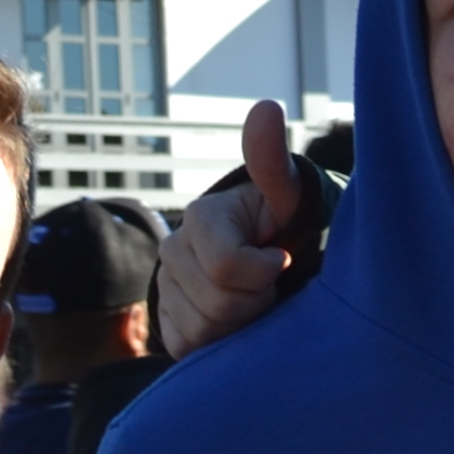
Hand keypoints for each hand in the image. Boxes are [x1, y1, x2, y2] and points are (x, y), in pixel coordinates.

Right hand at [154, 99, 304, 355]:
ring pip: (201, 331)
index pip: (227, 267)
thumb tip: (266, 107)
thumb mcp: (287, 193)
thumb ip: (271, 159)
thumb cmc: (288, 223)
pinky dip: (219, 342)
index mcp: (200, 219)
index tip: (280, 261)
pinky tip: (237, 320)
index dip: (264, 273)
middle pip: (216, 305)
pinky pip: (187, 346)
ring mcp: (165, 287)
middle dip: (256, 302)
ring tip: (256, 302)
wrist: (279, 258)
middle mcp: (172, 250)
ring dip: (240, 325)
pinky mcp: (166, 321)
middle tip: (271, 285)